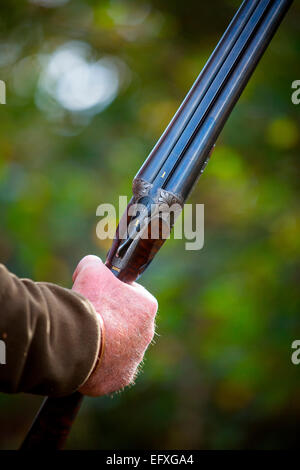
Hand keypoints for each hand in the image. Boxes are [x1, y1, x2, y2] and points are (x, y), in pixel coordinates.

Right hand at [72, 255, 157, 396]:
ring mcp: (136, 358)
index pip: (132, 296)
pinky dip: (98, 365)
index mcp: (147, 306)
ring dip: (104, 344)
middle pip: (126, 324)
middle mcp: (147, 333)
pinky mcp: (122, 377)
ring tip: (84, 339)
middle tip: (89, 318)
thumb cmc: (92, 304)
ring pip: (119, 348)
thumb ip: (93, 264)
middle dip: (110, 320)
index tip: (97, 295)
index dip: (112, 294)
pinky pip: (111, 370)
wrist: (82, 340)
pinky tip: (85, 357)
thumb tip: (90, 265)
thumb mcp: (90, 270)